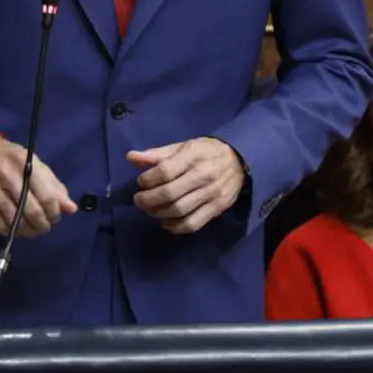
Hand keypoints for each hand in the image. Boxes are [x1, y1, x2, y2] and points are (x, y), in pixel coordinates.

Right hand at [0, 125, 75, 237]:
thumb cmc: (10, 157)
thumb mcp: (34, 163)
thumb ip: (53, 186)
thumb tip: (71, 209)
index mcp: (25, 163)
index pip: (46, 195)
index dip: (54, 212)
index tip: (55, 217)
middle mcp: (8, 175)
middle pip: (31, 210)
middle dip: (42, 224)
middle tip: (44, 227)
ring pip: (14, 220)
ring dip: (27, 231)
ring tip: (32, 230)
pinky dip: (8, 231)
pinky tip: (15, 229)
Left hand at [128, 137, 245, 233]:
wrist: (241, 159)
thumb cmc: (207, 151)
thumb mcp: (184, 146)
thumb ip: (157, 154)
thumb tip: (130, 157)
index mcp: (193, 155)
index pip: (165, 171)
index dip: (147, 180)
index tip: (141, 182)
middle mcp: (203, 175)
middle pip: (169, 194)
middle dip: (148, 200)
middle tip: (139, 199)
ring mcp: (212, 194)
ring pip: (179, 210)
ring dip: (158, 213)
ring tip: (150, 209)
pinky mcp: (217, 209)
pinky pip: (192, 224)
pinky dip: (175, 227)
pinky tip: (165, 221)